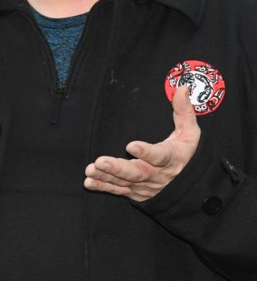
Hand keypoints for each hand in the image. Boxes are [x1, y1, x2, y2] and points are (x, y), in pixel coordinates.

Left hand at [84, 86, 200, 201]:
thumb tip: (182, 88)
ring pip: (125, 182)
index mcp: (172, 158)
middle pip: (139, 172)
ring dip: (107, 176)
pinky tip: (89, 182)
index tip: (130, 145)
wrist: (191, 186)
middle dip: (119, 168)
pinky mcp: (136, 192)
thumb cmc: (186, 153)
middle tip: (101, 161)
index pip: (160, 156)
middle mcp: (158, 175)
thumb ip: (184, 111)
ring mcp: (146, 185)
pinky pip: (118, 191)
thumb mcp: (190, 133)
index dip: (146, 152)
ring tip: (91, 169)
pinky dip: (103, 187)